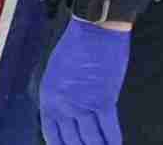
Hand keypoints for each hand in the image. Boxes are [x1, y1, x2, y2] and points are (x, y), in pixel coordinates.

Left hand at [40, 17, 129, 144]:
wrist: (94, 29)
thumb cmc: (77, 44)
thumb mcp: (58, 72)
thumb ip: (62, 96)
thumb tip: (71, 116)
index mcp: (49, 97)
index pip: (51, 135)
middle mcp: (63, 105)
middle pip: (72, 142)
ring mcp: (83, 104)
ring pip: (91, 141)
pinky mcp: (103, 100)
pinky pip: (109, 130)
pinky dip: (113, 141)